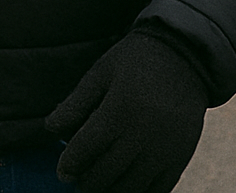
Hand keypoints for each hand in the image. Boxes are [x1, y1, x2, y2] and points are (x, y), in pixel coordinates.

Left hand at [45, 31, 208, 192]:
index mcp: (120, 108)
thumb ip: (76, 102)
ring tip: (99, 185)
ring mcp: (165, 148)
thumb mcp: (101, 72)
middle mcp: (144, 132)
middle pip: (107, 172)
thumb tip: (50, 127)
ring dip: (111, 191)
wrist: (184, 56)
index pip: (87, 148)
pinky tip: (125, 186)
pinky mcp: (181, 157)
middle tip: (78, 182)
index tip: (63, 172)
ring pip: (131, 187)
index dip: (70, 164)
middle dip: (88, 183)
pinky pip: (158, 189)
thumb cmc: (135, 61)